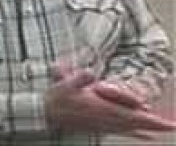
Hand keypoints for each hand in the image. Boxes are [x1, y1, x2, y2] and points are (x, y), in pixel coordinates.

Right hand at [45, 68, 175, 138]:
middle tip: (172, 125)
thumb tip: (90, 72)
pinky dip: (134, 134)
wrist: (46, 114)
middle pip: (135, 124)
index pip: (129, 115)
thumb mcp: (64, 84)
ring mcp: (102, 125)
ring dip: (146, 129)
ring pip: (129, 129)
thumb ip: (78, 78)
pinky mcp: (98, 127)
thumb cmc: (56, 98)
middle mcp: (104, 119)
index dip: (148, 119)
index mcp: (100, 108)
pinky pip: (121, 132)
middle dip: (154, 125)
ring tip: (161, 130)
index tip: (164, 122)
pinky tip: (143, 136)